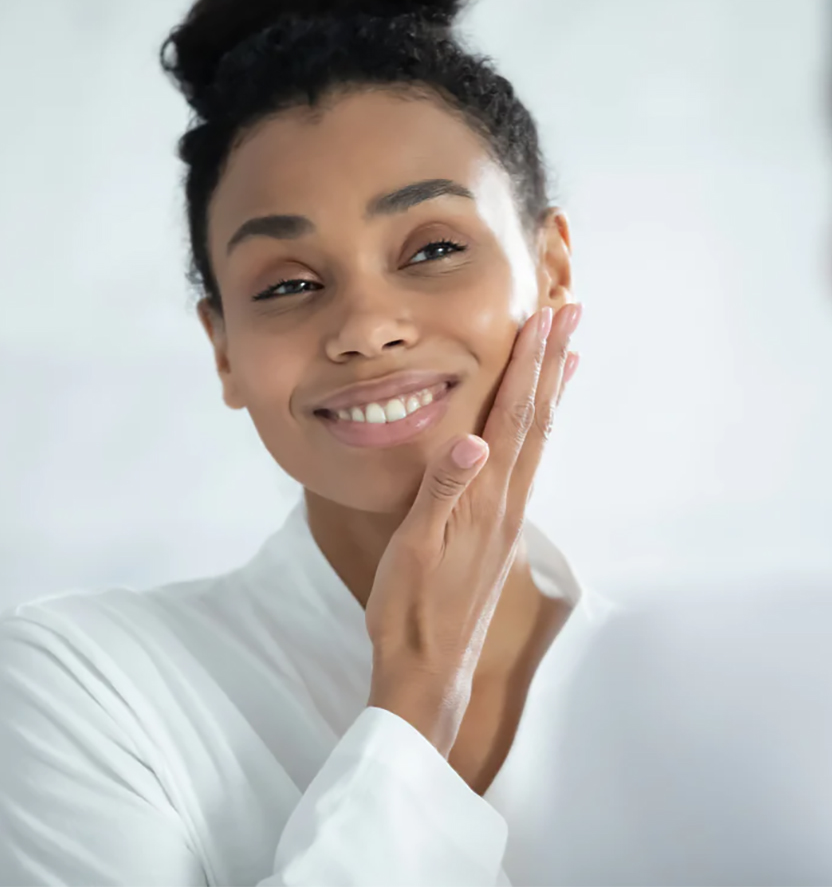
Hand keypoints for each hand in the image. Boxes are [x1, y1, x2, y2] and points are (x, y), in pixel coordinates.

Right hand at [364, 303, 581, 753]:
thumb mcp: (412, 549)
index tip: (545, 320)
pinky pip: (526, 466)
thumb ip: (442, 492)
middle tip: (572, 314)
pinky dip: (536, 431)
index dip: (528, 367)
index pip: (510, 419)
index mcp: (485, 501)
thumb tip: (472, 439)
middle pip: (536, 421)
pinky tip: (533, 426)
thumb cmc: (409, 609)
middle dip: (553, 364)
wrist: (429, 668)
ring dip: (551, 393)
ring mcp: (506, 520)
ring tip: (568, 356)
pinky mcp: (499, 533)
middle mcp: (506, 504)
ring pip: (536, 442)